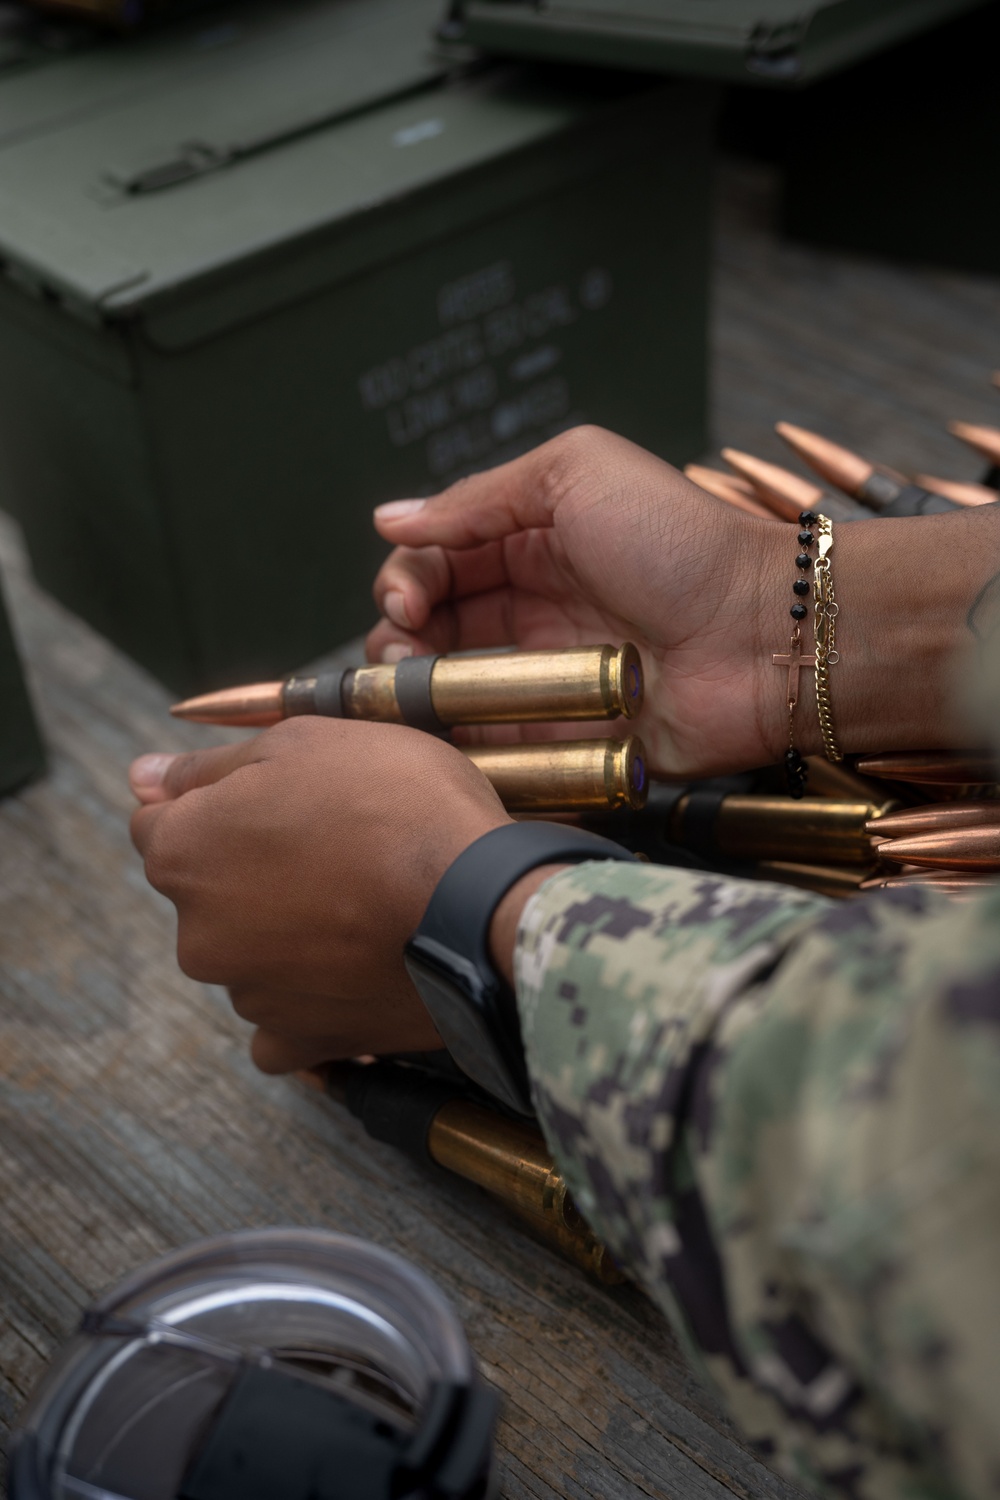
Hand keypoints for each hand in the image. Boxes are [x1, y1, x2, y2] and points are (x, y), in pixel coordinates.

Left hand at [129, 719, 509, 1072]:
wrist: (481, 901)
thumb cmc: (396, 802)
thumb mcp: (304, 742)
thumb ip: (209, 765)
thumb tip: (142, 773)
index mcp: (183, 851)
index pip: (159, 822)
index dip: (221, 803)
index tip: (281, 802)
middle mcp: (195, 931)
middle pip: (207, 893)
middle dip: (252, 871)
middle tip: (339, 847)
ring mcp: (247, 992)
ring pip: (247, 955)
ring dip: (286, 934)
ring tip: (365, 905)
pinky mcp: (302, 1037)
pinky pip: (283, 1025)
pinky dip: (308, 1002)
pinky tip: (351, 972)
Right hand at [368, 426, 786, 776]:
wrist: (762, 632)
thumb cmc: (678, 542)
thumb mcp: (576, 475)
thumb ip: (480, 496)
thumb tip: (390, 518)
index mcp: (538, 543)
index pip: (444, 559)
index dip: (409, 576)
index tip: (403, 599)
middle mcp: (539, 609)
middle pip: (438, 625)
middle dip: (400, 632)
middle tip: (401, 643)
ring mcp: (551, 679)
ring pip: (456, 689)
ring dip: (416, 689)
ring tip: (407, 688)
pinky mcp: (567, 742)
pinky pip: (497, 751)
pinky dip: (456, 746)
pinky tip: (431, 738)